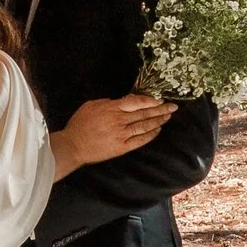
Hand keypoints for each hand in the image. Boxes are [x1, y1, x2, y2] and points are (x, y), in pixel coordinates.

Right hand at [49, 91, 174, 177]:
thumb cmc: (79, 125)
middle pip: (144, 113)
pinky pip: (140, 140)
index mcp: (111, 108)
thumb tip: (120, 101)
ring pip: (144, 126)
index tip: (160, 99)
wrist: (73, 146)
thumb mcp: (90, 105)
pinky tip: (157, 130)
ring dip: (158, 121)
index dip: (150, 100)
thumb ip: (107, 102)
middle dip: (160, 109)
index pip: (136, 102)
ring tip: (168, 117)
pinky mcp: (122, 147)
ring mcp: (121, 135)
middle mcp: (119, 120)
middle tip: (173, 107)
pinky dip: (150, 135)